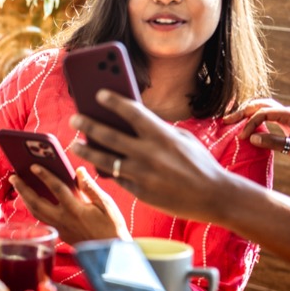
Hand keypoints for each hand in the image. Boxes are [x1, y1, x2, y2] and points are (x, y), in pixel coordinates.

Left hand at [11, 165, 128, 243]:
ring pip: (36, 212)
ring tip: (19, 186)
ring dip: (25, 198)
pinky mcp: (60, 234)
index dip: (44, 176)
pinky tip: (32, 200)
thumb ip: (90, 187)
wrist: (111, 252)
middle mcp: (63, 220)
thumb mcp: (106, 204)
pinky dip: (34, 208)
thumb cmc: (112, 227)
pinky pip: (42, 219)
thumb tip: (78, 171)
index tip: (33, 166)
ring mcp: (59, 228)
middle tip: (13, 176)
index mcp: (75, 210)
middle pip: (36, 203)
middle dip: (23, 189)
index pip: (56, 189)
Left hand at [69, 90, 235, 224]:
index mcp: (163, 136)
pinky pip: (116, 177)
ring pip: (105, 160)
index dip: (114, 101)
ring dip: (87, 150)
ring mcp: (142, 175)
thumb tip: (131, 121)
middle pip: (110, 136)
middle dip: (89, 125)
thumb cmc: (198, 163)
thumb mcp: (182, 140)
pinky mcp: (139, 192)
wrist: (214, 197)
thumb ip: (157, 130)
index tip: (98, 93)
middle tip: (74, 118)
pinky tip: (94, 162)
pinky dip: (105, 169)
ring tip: (75, 144)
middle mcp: (150, 154)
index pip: (133, 112)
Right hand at [226, 98, 289, 171]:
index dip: (250, 124)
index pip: (263, 112)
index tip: (242, 138)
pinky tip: (247, 126)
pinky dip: (255, 118)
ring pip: (264, 108)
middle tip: (226, 120)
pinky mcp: (288, 125)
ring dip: (248, 113)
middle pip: (261, 105)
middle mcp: (289, 113)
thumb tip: (251, 138)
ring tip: (233, 120)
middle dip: (243, 111)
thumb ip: (274, 143)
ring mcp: (289, 118)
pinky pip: (267, 116)